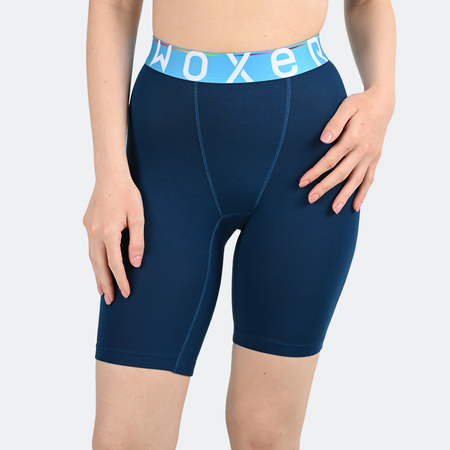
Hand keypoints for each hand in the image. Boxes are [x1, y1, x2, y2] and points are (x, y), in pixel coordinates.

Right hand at [83, 175, 144, 304]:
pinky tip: (97, 267)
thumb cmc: (127, 194)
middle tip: (110, 300)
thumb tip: (136, 263)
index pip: (115, 263)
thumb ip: (137, 241)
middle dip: (105, 284)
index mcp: (108, 232)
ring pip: (91, 258)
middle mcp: (94, 232)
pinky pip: (89, 248)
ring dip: (96, 275)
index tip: (126, 293)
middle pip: (99, 265)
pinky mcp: (86, 224)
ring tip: (101, 290)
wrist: (110, 175)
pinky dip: (93, 261)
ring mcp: (88, 228)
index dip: (121, 280)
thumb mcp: (138, 216)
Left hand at [299, 87, 394, 212]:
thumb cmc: (360, 104)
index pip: (330, 160)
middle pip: (341, 173)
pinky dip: (363, 194)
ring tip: (334, 210)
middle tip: (310, 199)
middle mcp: (363, 150)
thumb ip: (335, 122)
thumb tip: (324, 139)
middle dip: (325, 187)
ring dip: (345, 196)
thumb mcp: (346, 106)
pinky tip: (355, 206)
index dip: (315, 172)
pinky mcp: (375, 159)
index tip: (302, 182)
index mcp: (353, 138)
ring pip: (356, 180)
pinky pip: (369, 179)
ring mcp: (370, 156)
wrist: (383, 103)